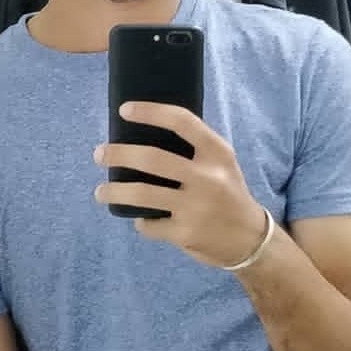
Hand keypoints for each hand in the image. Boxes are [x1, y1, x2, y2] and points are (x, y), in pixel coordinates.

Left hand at [93, 101, 268, 268]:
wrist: (250, 239)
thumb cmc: (228, 194)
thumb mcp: (222, 164)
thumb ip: (195, 149)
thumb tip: (145, 134)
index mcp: (218, 153)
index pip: (182, 122)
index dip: (150, 112)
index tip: (125, 110)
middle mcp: (208, 178)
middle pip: (151, 159)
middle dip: (118, 154)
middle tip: (99, 154)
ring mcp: (195, 207)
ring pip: (141, 194)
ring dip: (113, 191)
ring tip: (100, 192)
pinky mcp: (185, 233)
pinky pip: (148, 224)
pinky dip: (140, 222)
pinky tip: (141, 219)